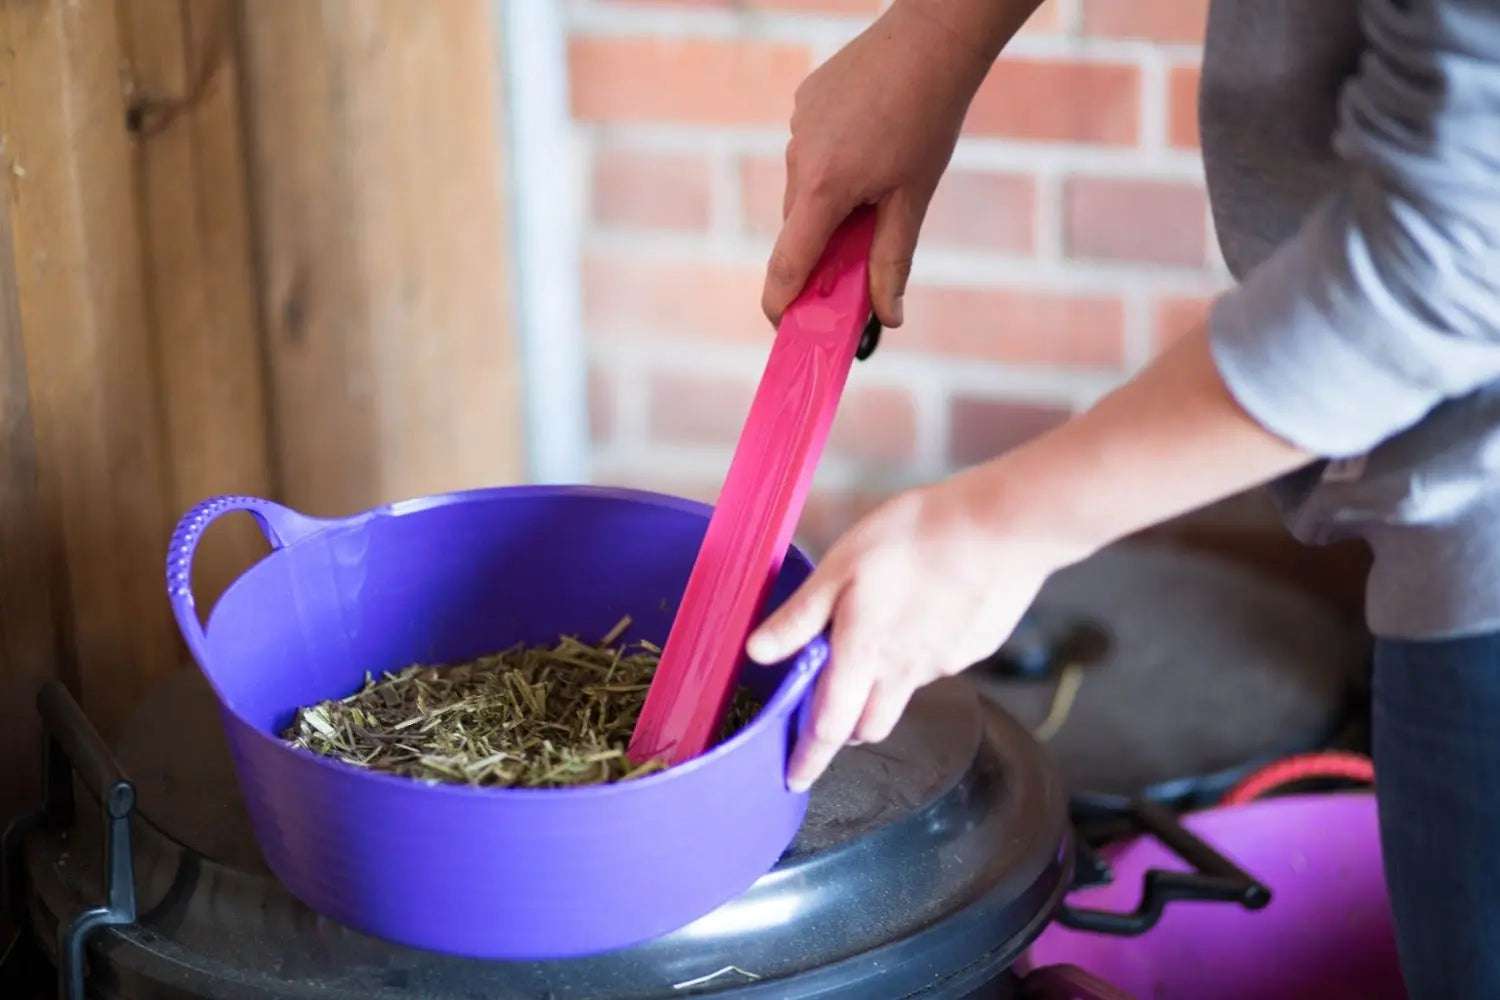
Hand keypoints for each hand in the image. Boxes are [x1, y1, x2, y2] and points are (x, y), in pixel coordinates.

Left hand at [745, 466, 1076, 791]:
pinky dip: (922, 650)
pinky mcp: (973, 650)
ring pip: (904, 694)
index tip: (793, 779)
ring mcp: (944, 664)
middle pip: (869, 726)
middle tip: (831, 703)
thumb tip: (758, 653)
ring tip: (881, 633)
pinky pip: (938, 664)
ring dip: (884, 685)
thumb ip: (801, 616)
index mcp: (865, 654)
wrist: (1002, 528)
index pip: (830, 728)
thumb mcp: (841, 566)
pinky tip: (926, 607)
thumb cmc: (916, 537)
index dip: (809, 759)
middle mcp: (905, 672)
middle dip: (846, 727)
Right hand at [762, 0, 1010, 328]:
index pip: (787, 264)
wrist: (930, 40)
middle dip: (823, 251)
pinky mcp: (801, 104)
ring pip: (805, 190)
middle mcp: (799, 158)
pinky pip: (809, 152)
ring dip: (831, 204)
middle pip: (799, 229)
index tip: (785, 328)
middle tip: (859, 260)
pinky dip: (833, 165)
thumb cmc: (928, 119)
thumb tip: (887, 318)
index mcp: (824, 188)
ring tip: (879, 181)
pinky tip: (869, 143)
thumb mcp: (913, 198)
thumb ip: (892, 260)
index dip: (780, 304)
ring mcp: (796, 127)